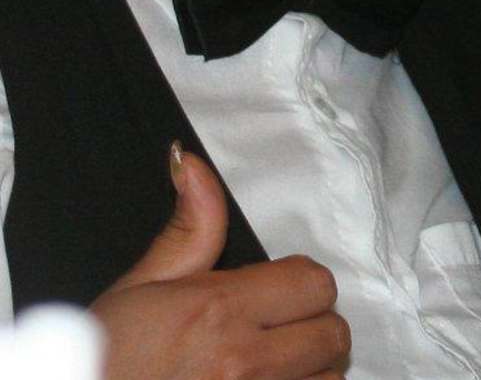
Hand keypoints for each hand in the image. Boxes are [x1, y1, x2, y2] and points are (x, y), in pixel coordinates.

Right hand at [91, 146, 349, 379]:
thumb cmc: (107, 358)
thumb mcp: (142, 285)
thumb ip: (190, 226)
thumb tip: (193, 164)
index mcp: (219, 311)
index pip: (313, 283)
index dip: (299, 283)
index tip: (276, 294)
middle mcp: (243, 363)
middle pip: (332, 334)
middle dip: (311, 326)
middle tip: (277, 331)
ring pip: (329, 378)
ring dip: (311, 369)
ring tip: (274, 367)